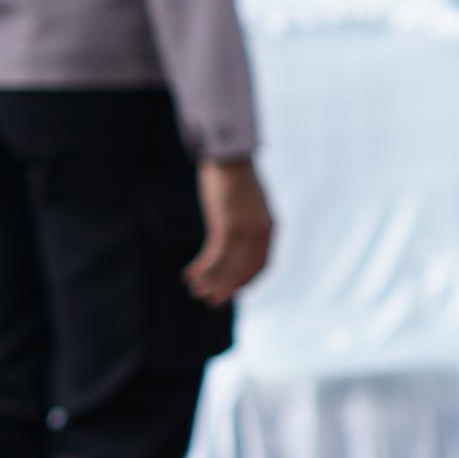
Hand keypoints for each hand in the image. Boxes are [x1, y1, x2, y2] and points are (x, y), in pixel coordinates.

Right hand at [185, 156, 272, 304]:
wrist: (229, 155)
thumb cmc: (234, 177)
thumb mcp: (245, 204)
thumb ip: (245, 221)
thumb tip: (235, 233)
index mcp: (268, 228)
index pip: (261, 264)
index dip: (246, 281)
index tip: (230, 290)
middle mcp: (262, 232)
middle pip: (247, 271)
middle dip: (228, 289)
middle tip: (212, 302)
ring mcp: (247, 230)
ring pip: (231, 267)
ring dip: (213, 283)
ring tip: (197, 294)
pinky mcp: (229, 224)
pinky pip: (217, 256)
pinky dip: (205, 269)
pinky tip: (190, 274)